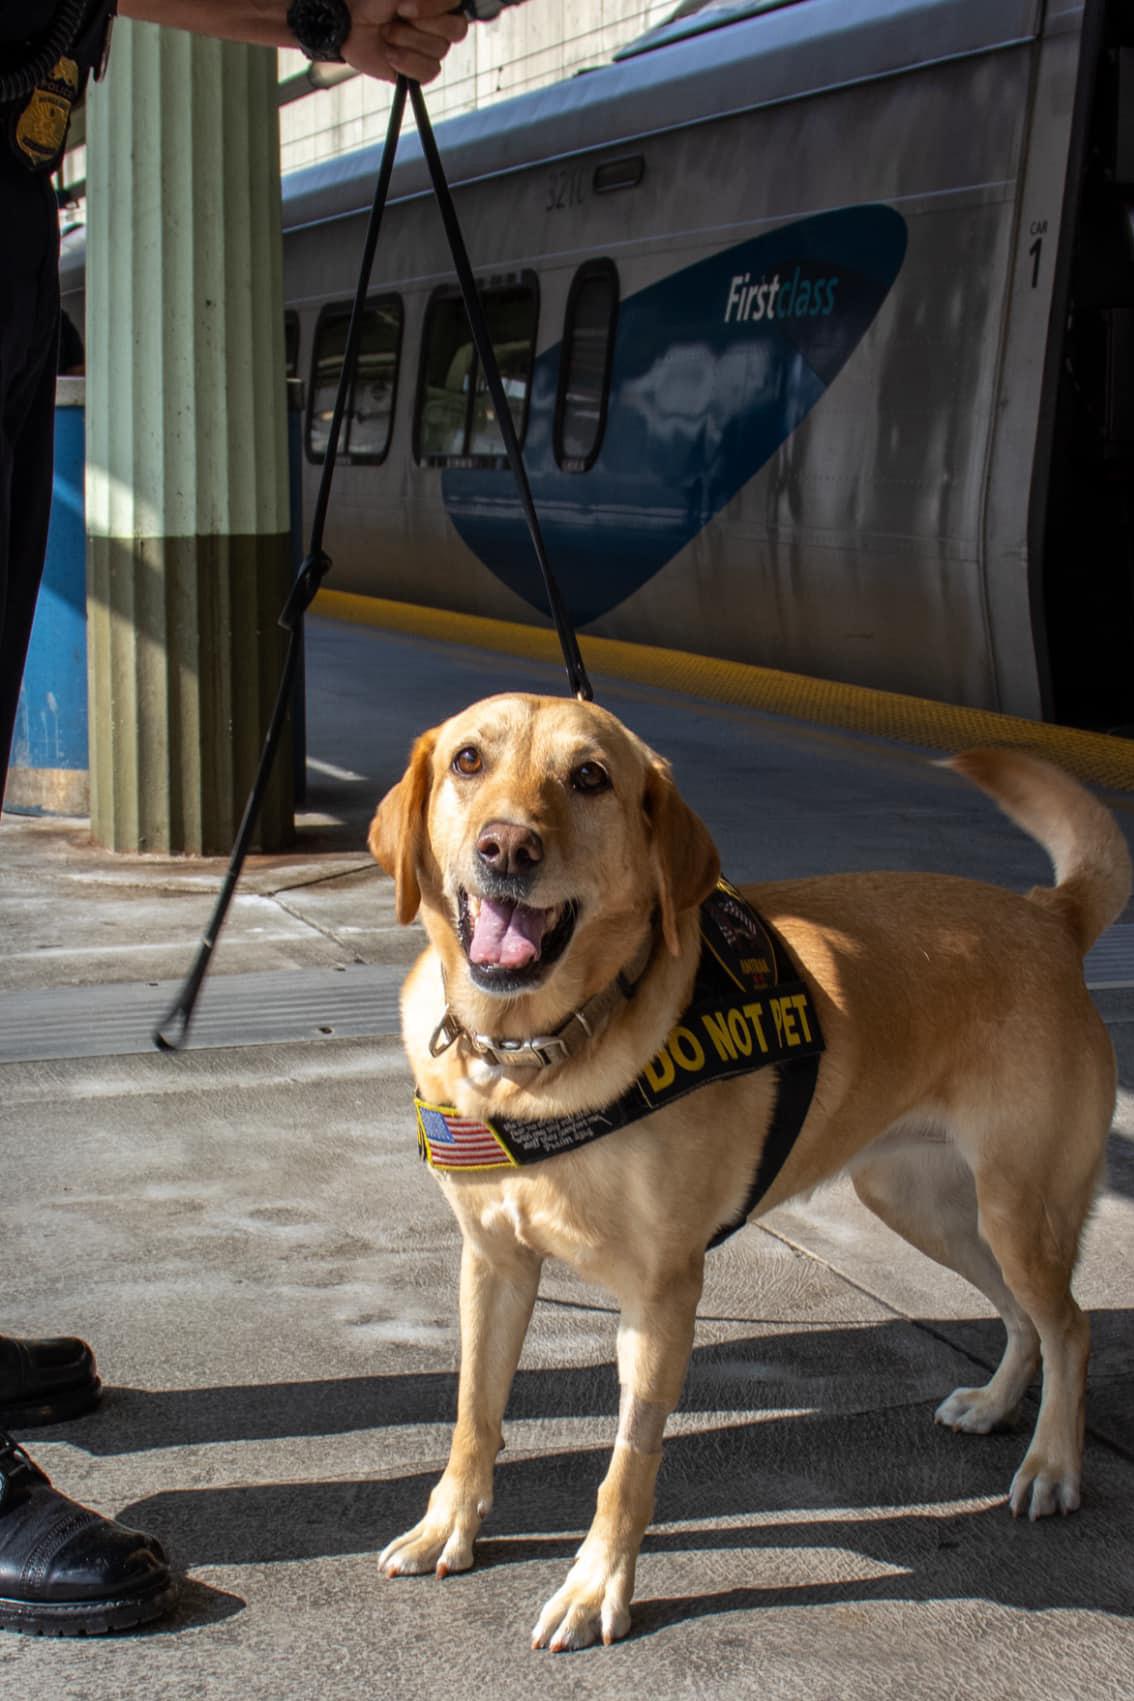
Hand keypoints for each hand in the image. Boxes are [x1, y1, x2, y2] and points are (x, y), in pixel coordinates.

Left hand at [344, 1, 468, 83]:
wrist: (348, 23)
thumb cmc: (372, 1)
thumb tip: (424, 9)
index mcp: (439, 1)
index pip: (456, 4)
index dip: (432, 8)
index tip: (403, 7)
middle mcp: (440, 24)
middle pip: (456, 31)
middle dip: (420, 26)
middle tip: (397, 19)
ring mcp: (431, 48)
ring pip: (439, 51)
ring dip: (405, 40)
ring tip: (386, 33)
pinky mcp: (420, 70)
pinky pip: (429, 72)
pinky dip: (405, 62)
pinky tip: (389, 53)